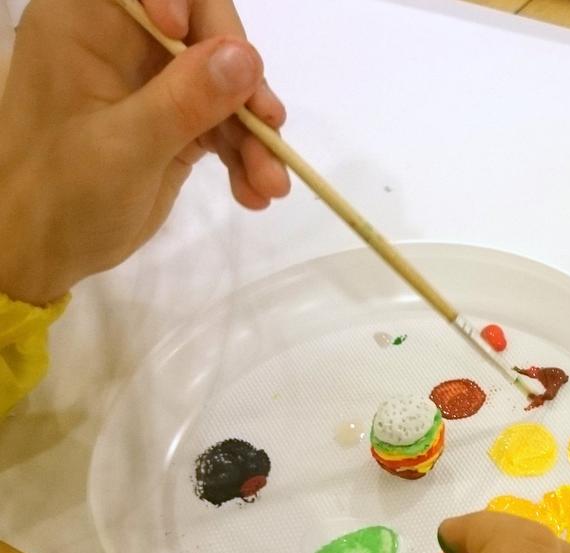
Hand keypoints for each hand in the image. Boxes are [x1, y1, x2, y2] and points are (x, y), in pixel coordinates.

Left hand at [0, 0, 289, 305]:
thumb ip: (185, 100)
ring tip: (270, 185)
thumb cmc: (60, 195)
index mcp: (87, 24)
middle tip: (269, 128)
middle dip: (243, 84)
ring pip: (226, 85)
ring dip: (254, 135)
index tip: (201, 46)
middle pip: (206, 32)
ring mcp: (154, 84)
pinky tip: (254, 193)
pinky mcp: (177, 123)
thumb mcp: (124, 148)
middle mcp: (123, 43)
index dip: (191, 5)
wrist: (42, 253)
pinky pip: (226, 125)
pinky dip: (246, 159)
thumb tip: (247, 57)